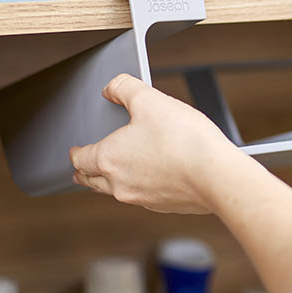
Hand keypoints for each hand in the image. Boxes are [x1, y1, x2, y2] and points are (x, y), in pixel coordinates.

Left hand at [70, 74, 244, 213]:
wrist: (216, 175)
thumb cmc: (183, 140)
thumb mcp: (150, 100)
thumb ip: (125, 88)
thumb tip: (112, 87)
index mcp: (109, 159)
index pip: (79, 159)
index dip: (75, 152)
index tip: (75, 150)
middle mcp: (120, 184)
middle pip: (92, 181)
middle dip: (85, 173)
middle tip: (83, 168)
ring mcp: (142, 198)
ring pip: (116, 192)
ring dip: (110, 182)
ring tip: (114, 173)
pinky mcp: (164, 205)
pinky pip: (142, 196)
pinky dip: (139, 185)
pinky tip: (152, 175)